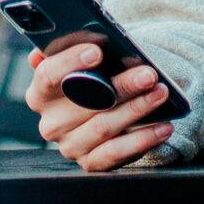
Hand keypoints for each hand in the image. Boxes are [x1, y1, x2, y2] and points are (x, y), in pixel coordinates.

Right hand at [24, 43, 175, 170]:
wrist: (104, 111)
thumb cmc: (93, 79)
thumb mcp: (80, 63)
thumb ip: (70, 50)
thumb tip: (63, 40)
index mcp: (40, 94)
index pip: (47, 76)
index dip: (70, 62)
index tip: (97, 51)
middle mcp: (51, 123)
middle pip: (85, 102)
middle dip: (121, 86)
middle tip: (148, 74)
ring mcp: (70, 146)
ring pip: (104, 126)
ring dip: (137, 109)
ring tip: (160, 93)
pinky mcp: (90, 163)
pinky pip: (116, 153)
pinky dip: (143, 139)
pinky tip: (163, 126)